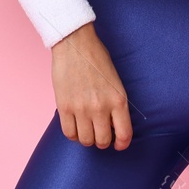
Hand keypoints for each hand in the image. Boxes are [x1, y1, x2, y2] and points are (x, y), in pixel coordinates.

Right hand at [51, 23, 132, 149]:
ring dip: (87, 138)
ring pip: (86, 140)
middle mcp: (101, 107)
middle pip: (103, 141)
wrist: (75, 44)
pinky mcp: (64, 107)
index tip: (118, 144)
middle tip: (100, 133)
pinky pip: (69, 133)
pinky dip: (73, 134)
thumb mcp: (115, 82)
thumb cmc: (97, 59)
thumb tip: (112, 126)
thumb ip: (115, 104)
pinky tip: (75, 126)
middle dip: (102, 141)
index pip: (124, 134)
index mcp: (118, 100)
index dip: (121, 144)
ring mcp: (81, 108)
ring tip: (86, 128)